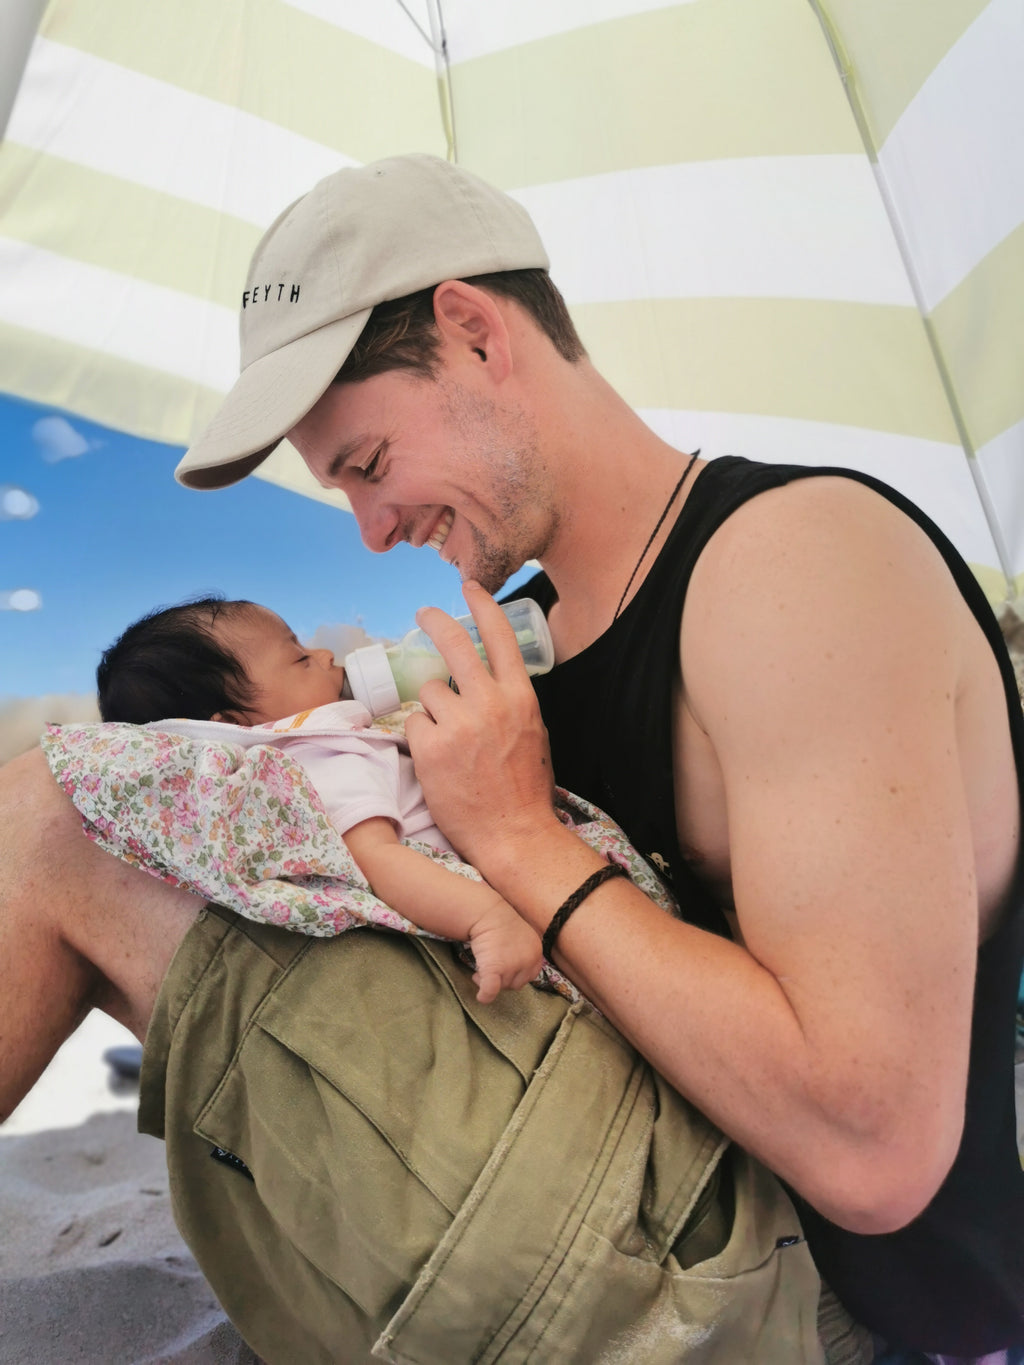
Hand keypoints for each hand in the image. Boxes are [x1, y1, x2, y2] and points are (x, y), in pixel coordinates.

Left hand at [405, 583, 558, 873]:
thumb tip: (485, 681)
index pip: (500, 636)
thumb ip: (509, 702)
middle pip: (455, 644)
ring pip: (429, 692)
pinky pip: (414, 725)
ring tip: (449, 743)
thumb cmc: (525, 789)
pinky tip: (438, 761)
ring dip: (433, 710)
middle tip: (423, 614)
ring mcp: (459, 723)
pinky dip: (422, 739)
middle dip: (436, 621)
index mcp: (520, 697)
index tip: (469, 587)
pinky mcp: (431, 747)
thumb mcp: (533, 733)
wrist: (514, 835)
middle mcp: (490, 703)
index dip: (482, 606)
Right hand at [467, 895, 543, 1003]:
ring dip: (491, 980)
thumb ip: (525, 953)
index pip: (530, 975)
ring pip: (502, 985)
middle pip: (516, 983)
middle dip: (502, 978)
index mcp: (536, 952)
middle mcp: (529, 959)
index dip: (516, 974)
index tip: (504, 967)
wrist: (486, 912)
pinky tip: (481, 996)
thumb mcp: (523, 936)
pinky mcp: (494, 968)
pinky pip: (491, 989)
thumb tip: (518, 971)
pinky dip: (486, 994)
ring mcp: (513, 965)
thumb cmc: (500, 923)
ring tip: (481, 967)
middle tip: (489, 965)